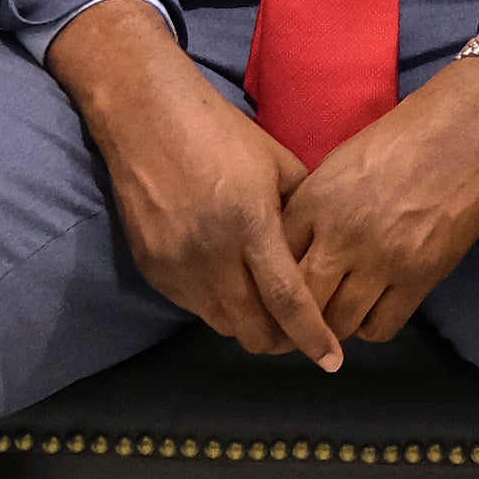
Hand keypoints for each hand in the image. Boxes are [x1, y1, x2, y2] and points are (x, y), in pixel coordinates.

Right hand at [48, 3, 327, 359]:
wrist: (146, 117)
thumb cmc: (221, 133)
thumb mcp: (278, 164)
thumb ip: (303, 213)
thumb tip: (327, 253)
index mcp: (250, 223)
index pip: (287, 300)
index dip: (311, 337)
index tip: (332, 361)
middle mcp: (211, 252)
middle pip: (253, 329)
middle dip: (281, 341)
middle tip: (299, 332)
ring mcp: (176, 263)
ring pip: (222, 324)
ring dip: (249, 325)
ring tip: (268, 311)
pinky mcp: (152, 267)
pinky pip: (194, 307)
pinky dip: (218, 306)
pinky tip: (231, 285)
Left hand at [284, 55, 478, 351]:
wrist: (468, 131)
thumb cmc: (404, 137)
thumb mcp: (340, 163)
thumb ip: (313, 207)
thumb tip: (295, 247)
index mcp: (315, 201)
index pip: (274, 262)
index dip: (271, 285)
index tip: (274, 297)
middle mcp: (341, 236)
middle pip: (301, 302)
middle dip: (295, 321)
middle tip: (298, 328)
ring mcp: (381, 260)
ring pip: (339, 324)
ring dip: (336, 326)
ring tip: (340, 318)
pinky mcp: (419, 278)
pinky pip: (381, 328)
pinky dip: (373, 327)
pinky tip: (374, 311)